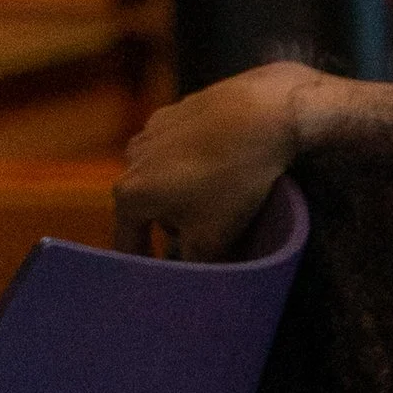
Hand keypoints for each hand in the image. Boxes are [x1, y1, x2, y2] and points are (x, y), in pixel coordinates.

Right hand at [113, 67, 327, 256]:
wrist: (265, 112)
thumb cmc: (233, 180)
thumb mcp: (212, 238)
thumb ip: (191, 263)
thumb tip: (190, 273)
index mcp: (130, 194)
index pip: (127, 243)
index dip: (143, 266)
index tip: (159, 281)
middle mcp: (131, 159)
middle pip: (145, 210)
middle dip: (169, 228)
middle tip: (201, 241)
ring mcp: (152, 131)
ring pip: (162, 178)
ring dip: (181, 195)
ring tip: (218, 201)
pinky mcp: (176, 111)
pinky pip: (178, 151)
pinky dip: (193, 165)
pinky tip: (223, 166)